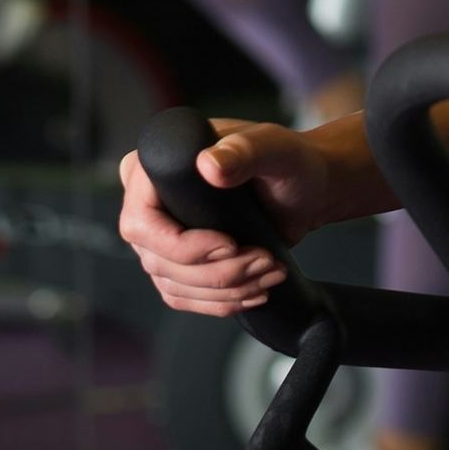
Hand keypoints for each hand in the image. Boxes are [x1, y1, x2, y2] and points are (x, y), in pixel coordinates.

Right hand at [117, 117, 334, 316]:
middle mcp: (149, 202)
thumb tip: (208, 166)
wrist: (306, 189)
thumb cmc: (289, 160)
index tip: (230, 244)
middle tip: (264, 260)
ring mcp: (161, 237)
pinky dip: (221, 301)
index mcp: (154, 168)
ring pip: (174, 285)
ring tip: (269, 272)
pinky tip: (254, 291)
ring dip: (226, 289)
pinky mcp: (178, 263)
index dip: (182, 245)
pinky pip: (184, 296)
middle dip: (217, 272)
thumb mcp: (273, 148)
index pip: (142, 222)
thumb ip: (243, 151)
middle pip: (159, 261)